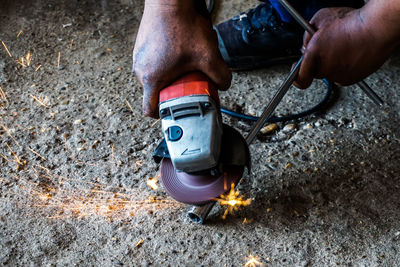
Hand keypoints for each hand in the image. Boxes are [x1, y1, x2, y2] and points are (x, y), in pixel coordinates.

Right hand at [133, 0, 230, 117]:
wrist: (169, 0)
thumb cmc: (182, 25)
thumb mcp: (208, 56)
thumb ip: (221, 76)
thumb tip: (224, 84)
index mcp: (151, 78)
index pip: (150, 109)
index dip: (163, 114)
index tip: (175, 110)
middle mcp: (140, 69)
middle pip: (155, 93)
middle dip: (173, 92)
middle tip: (188, 84)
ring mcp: (139, 56)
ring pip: (154, 76)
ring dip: (169, 76)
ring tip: (184, 65)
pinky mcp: (141, 45)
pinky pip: (152, 62)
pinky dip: (164, 62)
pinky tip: (178, 52)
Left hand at [294, 7, 395, 88]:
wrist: (377, 28)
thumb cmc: (351, 22)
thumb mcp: (320, 19)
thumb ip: (307, 36)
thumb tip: (306, 44)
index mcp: (314, 55)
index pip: (300, 78)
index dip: (296, 76)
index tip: (296, 70)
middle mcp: (326, 69)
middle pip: (316, 71)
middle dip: (318, 61)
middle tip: (328, 48)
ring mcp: (339, 76)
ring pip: (330, 72)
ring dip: (333, 63)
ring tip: (343, 47)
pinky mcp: (352, 79)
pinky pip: (342, 74)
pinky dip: (344, 66)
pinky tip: (350, 53)